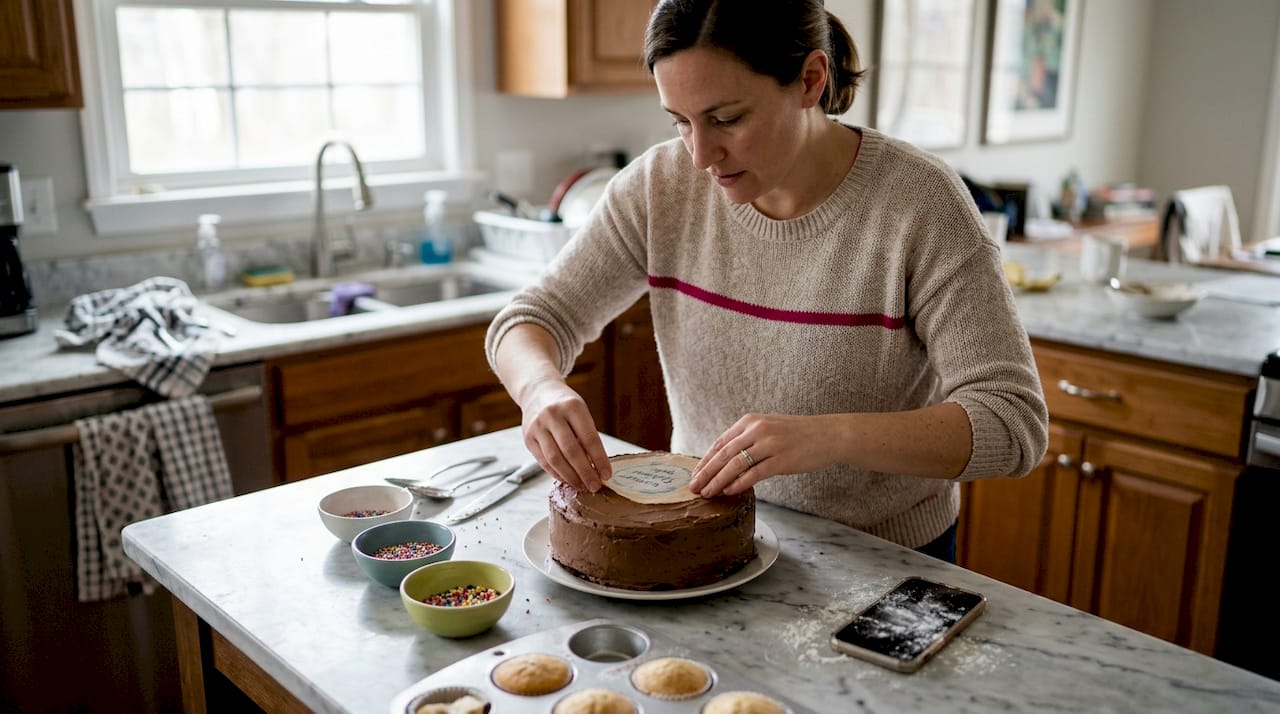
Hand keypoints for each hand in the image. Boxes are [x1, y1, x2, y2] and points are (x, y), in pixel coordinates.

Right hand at [519, 378, 610, 491]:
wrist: (538, 391)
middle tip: (595, 486)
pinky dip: (557, 474)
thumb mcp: (580, 412)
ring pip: (555, 459)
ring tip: (582, 485)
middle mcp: (552, 415)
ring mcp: (537, 427)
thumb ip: (587, 436)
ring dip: (570, 477)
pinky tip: (568, 479)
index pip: (589, 438)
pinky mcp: (528, 438)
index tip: (607, 475)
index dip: (599, 460)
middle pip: (571, 451)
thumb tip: (596, 467)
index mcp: (572, 406)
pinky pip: (544, 462)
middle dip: (585, 472)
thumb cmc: (565, 405)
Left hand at [689, 413, 837, 495]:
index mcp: (751, 421)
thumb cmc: (798, 435)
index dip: (705, 460)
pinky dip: (739, 483)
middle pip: (724, 454)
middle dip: (706, 472)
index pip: (721, 442)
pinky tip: (729, 492)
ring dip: (718, 480)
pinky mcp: (782, 459)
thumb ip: (748, 441)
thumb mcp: (769, 429)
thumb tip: (725, 462)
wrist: (829, 435)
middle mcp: (757, 429)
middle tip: (693, 487)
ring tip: (707, 493)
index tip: (694, 474)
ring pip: (735, 465)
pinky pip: (754, 473)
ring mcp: (770, 444)